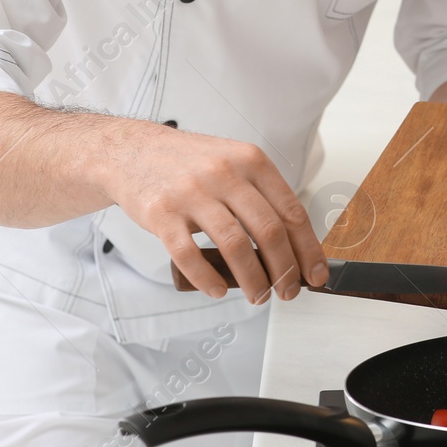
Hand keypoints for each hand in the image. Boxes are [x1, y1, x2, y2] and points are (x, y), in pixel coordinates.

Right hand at [101, 122, 328, 302]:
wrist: (131, 150)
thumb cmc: (189, 163)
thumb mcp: (233, 162)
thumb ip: (260, 196)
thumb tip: (292, 246)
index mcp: (251, 161)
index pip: (292, 211)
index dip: (308, 249)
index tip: (315, 274)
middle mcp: (225, 174)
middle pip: (269, 231)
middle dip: (285, 270)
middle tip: (287, 291)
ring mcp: (192, 193)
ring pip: (235, 246)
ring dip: (253, 280)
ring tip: (258, 296)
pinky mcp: (161, 213)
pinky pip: (190, 255)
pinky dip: (208, 279)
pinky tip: (218, 290)